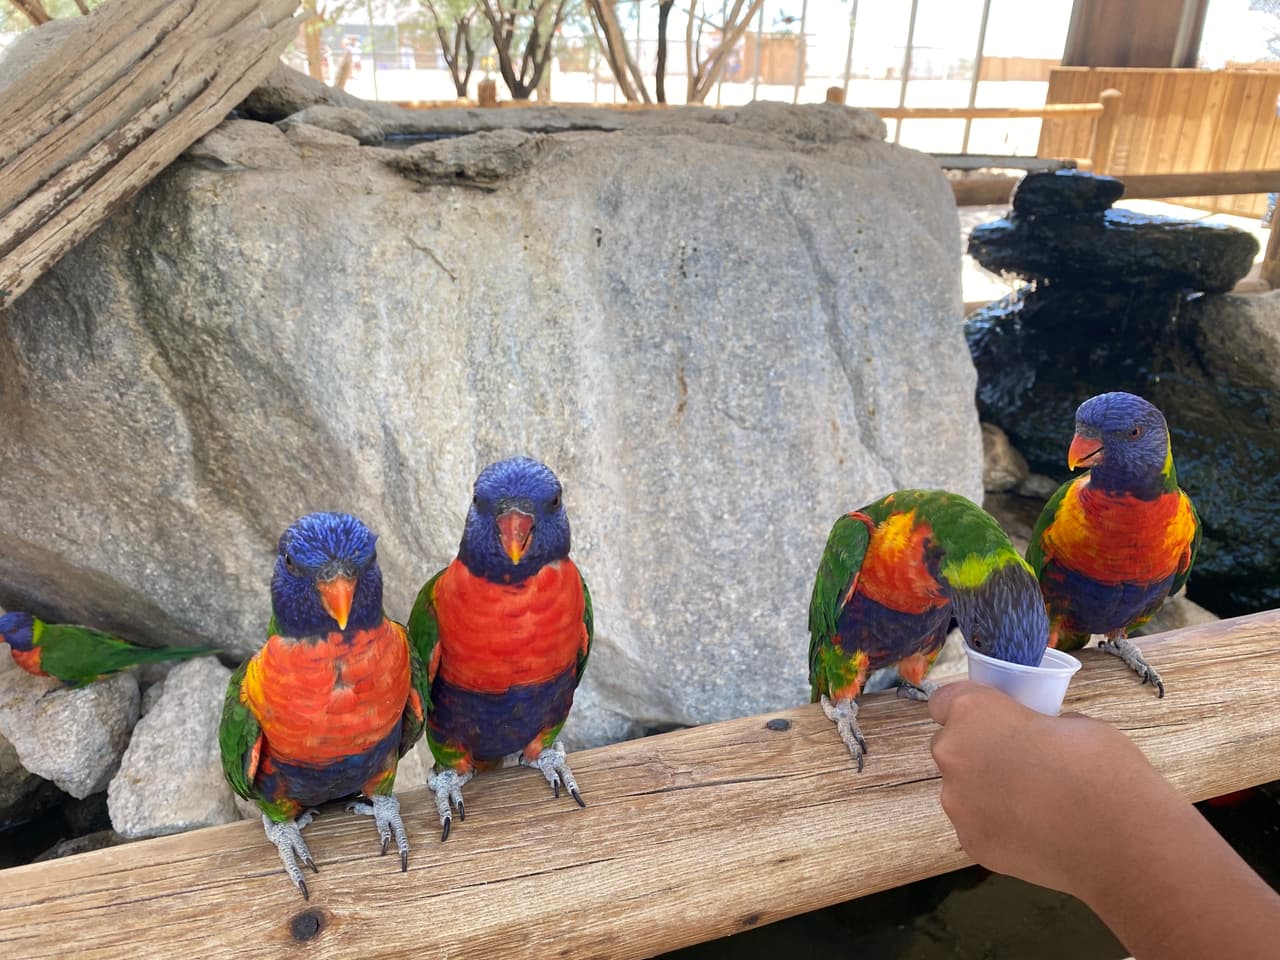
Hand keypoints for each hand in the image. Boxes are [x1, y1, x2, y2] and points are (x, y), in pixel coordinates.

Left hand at [928, 680, 1176, 900]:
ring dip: (987, 792)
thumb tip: (1037, 740)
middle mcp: (952, 753)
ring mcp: (957, 803)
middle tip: (1020, 765)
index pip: (943, 701)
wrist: (1115, 835)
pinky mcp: (970, 843)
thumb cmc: (1098, 763)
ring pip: (962, 791)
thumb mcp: (1070, 723)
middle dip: (976, 753)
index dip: (966, 710)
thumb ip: (1036, 727)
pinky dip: (999, 827)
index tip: (991, 719)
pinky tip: (1036, 834)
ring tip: (1034, 806)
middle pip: (950, 747)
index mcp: (972, 712)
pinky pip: (978, 826)